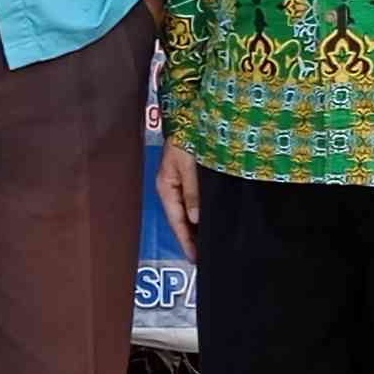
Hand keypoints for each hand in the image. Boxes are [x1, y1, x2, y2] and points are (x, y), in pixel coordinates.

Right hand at [156, 140, 202, 262]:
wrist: (189, 114)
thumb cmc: (188, 138)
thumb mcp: (190, 165)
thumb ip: (192, 192)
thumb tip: (194, 219)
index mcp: (166, 187)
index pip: (176, 221)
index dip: (185, 240)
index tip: (195, 258)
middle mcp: (169, 188)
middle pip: (179, 220)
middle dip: (190, 238)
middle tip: (204, 257)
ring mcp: (177, 183)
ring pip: (186, 212)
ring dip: (195, 228)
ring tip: (206, 245)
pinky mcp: (187, 177)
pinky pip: (191, 202)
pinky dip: (198, 215)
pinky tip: (206, 221)